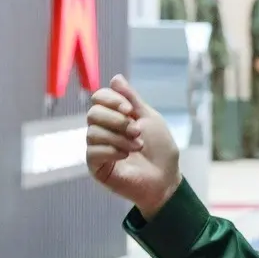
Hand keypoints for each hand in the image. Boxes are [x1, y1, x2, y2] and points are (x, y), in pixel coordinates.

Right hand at [86, 75, 181, 218]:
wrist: (166, 179)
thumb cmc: (160, 150)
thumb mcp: (149, 118)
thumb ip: (131, 99)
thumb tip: (115, 78)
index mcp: (114, 116)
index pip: (99, 98)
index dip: (111, 99)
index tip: (130, 109)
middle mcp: (102, 130)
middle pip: (93, 113)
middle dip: (117, 120)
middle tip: (137, 131)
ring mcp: (97, 149)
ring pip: (93, 132)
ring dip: (119, 138)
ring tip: (137, 146)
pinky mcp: (96, 167)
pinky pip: (92, 152)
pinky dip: (112, 151)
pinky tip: (126, 156)